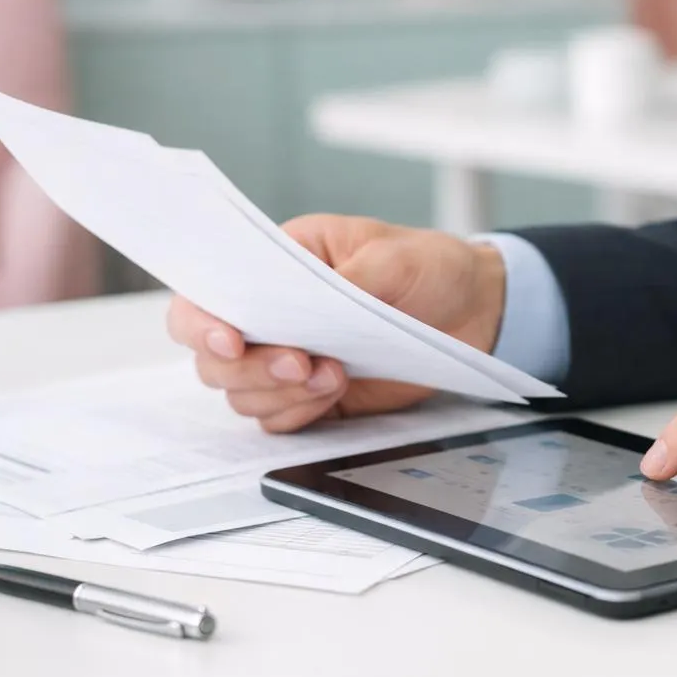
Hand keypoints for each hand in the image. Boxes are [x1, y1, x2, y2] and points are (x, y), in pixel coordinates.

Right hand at [167, 214, 506, 432]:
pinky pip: (278, 419)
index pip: (206, 296)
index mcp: (274, 264)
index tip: (233, 340)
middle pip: (213, 358)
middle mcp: (270, 314)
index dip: (203, 323)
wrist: (473, 310)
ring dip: (279, 393)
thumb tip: (308, 307)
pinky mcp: (312, 395)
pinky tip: (335, 392)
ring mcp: (288, 357)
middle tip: (300, 363)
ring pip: (241, 394)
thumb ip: (349, 281)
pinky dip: (299, 412)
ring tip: (334, 375)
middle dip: (249, 367)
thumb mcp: (392, 257)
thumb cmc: (425, 266)